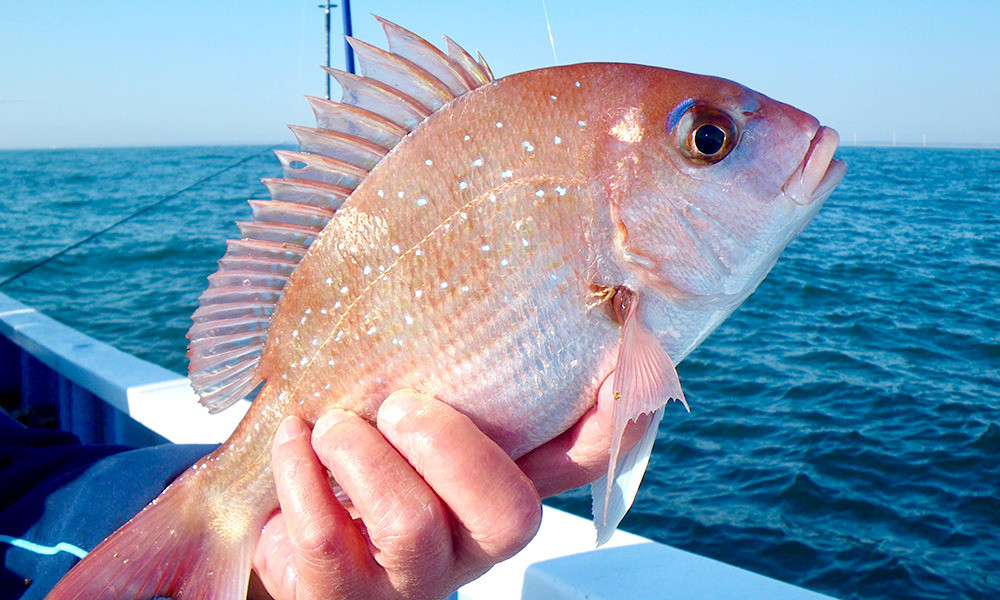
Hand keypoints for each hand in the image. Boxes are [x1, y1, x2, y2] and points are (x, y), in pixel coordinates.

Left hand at [251, 378, 646, 599]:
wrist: (283, 518)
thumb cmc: (358, 437)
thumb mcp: (411, 389)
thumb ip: (449, 351)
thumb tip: (472, 234)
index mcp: (505, 477)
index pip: (586, 458)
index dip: (609, 414)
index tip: (603, 356)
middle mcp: (471, 535)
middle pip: (511, 516)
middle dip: (453, 449)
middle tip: (399, 403)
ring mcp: (412, 574)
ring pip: (412, 527)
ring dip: (360, 456)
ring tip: (330, 423)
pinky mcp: (342, 596)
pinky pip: (326, 543)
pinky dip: (299, 474)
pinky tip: (293, 440)